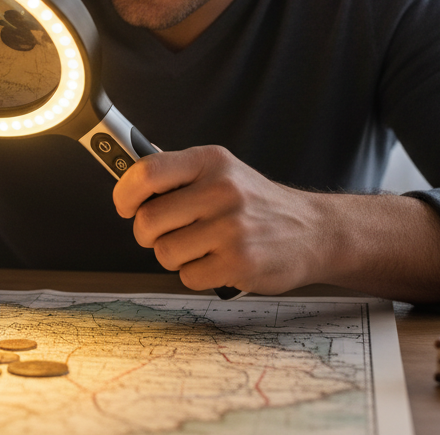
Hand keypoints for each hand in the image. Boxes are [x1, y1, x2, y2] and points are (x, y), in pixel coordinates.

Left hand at [112, 146, 323, 294]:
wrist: (315, 231)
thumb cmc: (258, 203)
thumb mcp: (223, 172)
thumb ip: (179, 174)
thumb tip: (128, 172)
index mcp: (211, 162)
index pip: (147, 172)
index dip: (125, 193)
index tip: (125, 206)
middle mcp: (222, 190)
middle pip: (148, 220)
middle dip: (149, 234)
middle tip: (167, 233)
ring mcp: (232, 228)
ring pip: (164, 252)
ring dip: (174, 256)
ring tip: (200, 247)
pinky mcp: (240, 263)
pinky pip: (187, 276)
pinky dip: (196, 274)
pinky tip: (217, 262)